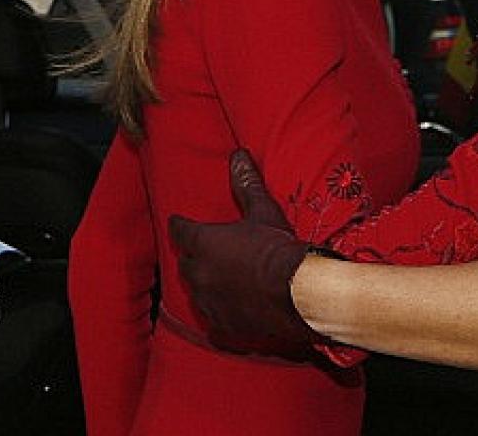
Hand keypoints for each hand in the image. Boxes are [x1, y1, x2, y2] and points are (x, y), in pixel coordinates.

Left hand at [167, 150, 321, 358]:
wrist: (297, 291)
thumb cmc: (278, 247)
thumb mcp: (264, 212)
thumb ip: (246, 184)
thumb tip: (238, 154)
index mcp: (204, 242)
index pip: (180, 229)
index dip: (181, 225)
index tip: (181, 222)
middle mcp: (198, 272)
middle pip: (186, 261)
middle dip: (194, 255)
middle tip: (206, 250)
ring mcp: (207, 300)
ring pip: (196, 289)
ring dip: (205, 282)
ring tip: (220, 278)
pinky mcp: (221, 324)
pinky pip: (212, 315)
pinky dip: (219, 308)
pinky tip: (231, 305)